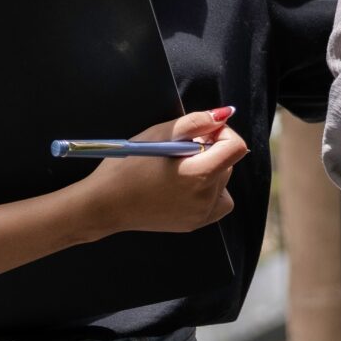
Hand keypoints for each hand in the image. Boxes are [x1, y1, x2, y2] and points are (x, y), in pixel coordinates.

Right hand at [75, 108, 249, 235]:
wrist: (105, 204)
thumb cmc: (126, 167)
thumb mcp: (158, 135)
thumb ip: (195, 123)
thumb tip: (223, 116)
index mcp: (198, 175)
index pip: (236, 147)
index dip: (222, 133)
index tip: (202, 132)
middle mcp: (205, 199)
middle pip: (227, 164)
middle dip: (211, 151)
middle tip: (180, 150)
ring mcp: (200, 215)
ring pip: (222, 183)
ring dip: (209, 171)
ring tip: (178, 169)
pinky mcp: (193, 224)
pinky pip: (216, 202)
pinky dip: (208, 191)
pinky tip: (184, 186)